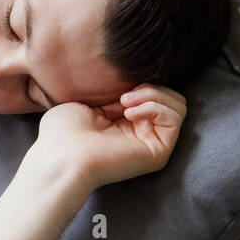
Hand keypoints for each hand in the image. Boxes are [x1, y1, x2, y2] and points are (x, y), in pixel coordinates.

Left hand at [31, 83, 186, 190]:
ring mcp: (151, 142)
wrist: (62, 156)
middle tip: (123, 97)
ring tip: (125, 103)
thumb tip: (132, 90)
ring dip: (153, 95)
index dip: (136, 83)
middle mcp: (139, 133)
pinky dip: (154, 107)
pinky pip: (175, 117)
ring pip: (177, 105)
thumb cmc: (62, 133)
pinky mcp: (159, 151)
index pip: (149, 93)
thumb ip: (110, 95)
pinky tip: (129, 113)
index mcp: (121, 122)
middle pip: (169, 97)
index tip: (114, 88)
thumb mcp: (84, 102)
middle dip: (149, 87)